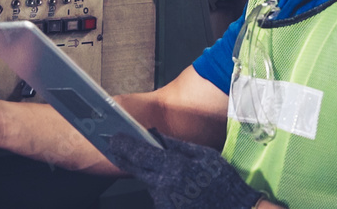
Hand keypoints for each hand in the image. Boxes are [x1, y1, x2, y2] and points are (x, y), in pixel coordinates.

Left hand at [109, 130, 262, 208]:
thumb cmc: (223, 183)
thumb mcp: (204, 155)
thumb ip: (177, 145)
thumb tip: (156, 136)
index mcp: (174, 167)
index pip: (140, 154)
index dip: (124, 145)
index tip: (113, 138)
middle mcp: (164, 186)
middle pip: (136, 169)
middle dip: (125, 157)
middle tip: (116, 147)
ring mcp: (163, 201)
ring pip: (148, 181)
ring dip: (149, 174)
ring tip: (167, 168)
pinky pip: (158, 193)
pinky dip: (162, 187)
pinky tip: (177, 185)